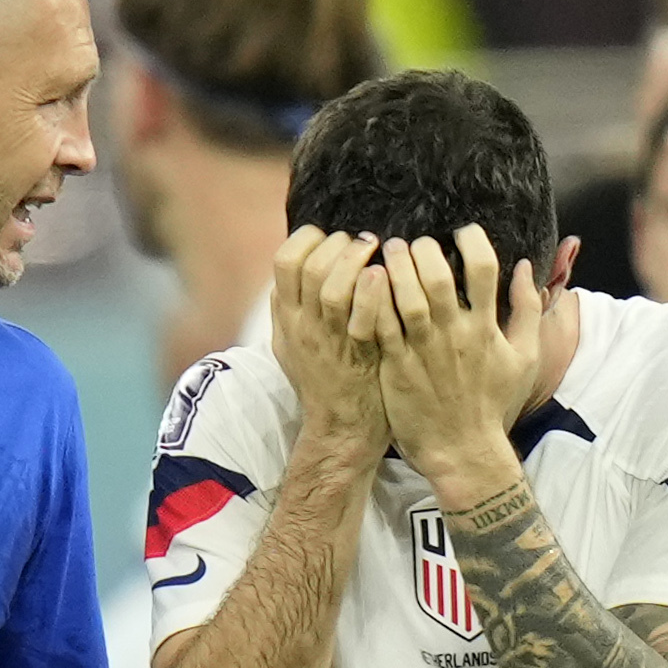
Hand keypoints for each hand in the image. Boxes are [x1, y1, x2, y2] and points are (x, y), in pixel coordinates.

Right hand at [268, 228, 384, 449]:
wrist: (340, 429)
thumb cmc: (324, 382)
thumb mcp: (292, 344)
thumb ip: (291, 308)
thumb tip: (298, 267)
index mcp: (287, 317)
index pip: (284, 260)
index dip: (310, 238)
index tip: (333, 237)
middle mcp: (303, 326)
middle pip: (308, 266)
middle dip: (338, 243)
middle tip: (362, 242)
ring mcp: (329, 341)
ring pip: (329, 285)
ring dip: (354, 258)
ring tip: (374, 249)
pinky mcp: (357, 355)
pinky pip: (360, 316)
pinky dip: (371, 291)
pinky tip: (382, 275)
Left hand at [363, 226, 550, 501]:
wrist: (463, 452)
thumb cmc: (493, 405)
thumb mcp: (524, 359)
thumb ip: (527, 311)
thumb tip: (524, 266)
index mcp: (485, 329)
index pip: (484, 269)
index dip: (473, 241)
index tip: (463, 232)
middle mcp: (453, 336)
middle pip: (437, 276)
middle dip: (424, 249)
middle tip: (415, 241)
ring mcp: (422, 352)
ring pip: (405, 297)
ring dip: (396, 267)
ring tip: (389, 251)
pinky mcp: (395, 367)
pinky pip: (380, 325)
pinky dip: (373, 300)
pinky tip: (370, 283)